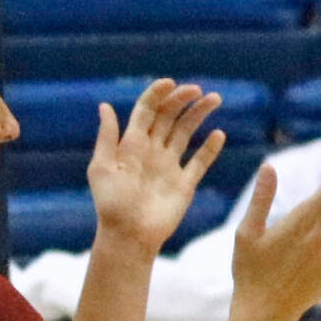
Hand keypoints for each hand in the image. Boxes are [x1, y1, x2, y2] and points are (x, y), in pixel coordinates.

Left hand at [88, 80, 225, 256]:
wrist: (129, 236)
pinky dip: (210, 149)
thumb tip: (105, 105)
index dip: (158, 94)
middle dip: (183, 100)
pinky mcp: (184, 184)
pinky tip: (219, 134)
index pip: (147, 110)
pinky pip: (200, 162)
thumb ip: (107, 137)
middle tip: (198, 90)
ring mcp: (170, 166)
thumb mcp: (102, 167)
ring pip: (187, 132)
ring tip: (215, 99)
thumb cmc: (111, 204)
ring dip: (200, 115)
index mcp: (132, 143)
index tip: (172, 83)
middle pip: (170, 116)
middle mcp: (152, 150)